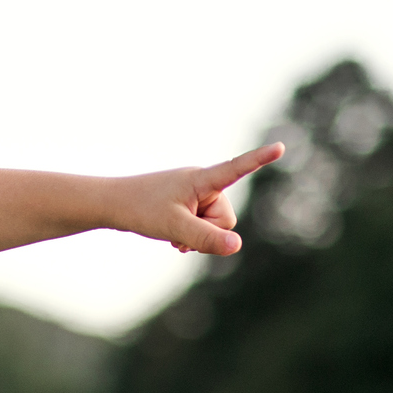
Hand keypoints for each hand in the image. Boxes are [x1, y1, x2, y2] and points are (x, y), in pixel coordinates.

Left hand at [114, 142, 284, 255]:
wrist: (112, 205)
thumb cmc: (140, 210)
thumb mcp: (175, 228)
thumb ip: (206, 238)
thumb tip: (236, 246)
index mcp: (201, 180)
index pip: (236, 169)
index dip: (259, 160)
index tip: (280, 147)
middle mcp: (202, 183)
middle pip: (226, 218)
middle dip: (208, 231)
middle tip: (179, 231)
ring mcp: (195, 194)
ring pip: (215, 226)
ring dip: (198, 236)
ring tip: (173, 234)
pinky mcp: (188, 203)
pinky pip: (203, 226)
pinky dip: (192, 236)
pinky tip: (174, 238)